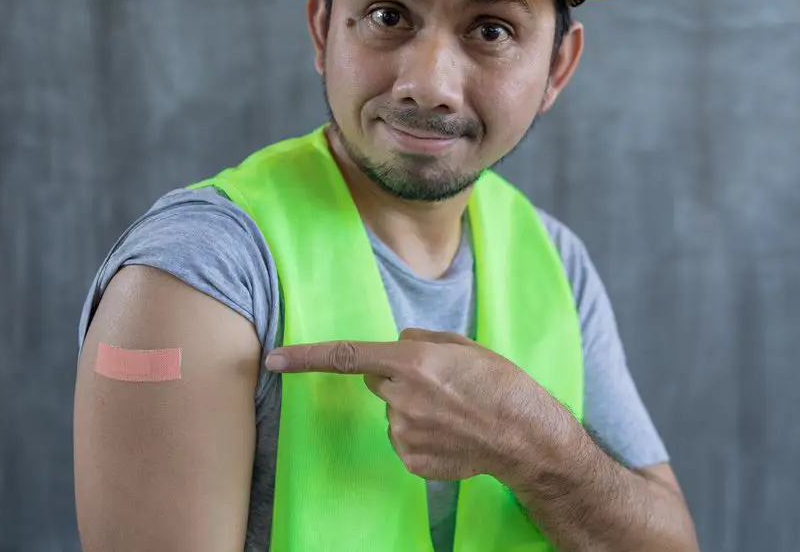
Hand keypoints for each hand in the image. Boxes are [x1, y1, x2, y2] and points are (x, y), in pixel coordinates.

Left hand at [265, 329, 572, 481]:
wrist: (526, 437)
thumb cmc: (500, 384)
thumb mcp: (463, 345)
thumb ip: (420, 341)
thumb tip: (396, 344)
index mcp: (413, 362)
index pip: (346, 356)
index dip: (305, 357)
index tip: (273, 358)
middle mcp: (402, 398)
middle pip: (376, 381)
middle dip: (395, 377)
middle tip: (437, 383)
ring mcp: (405, 433)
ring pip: (392, 411)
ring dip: (412, 407)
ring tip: (453, 410)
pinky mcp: (411, 459)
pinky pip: (403, 438)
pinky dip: (421, 433)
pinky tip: (450, 432)